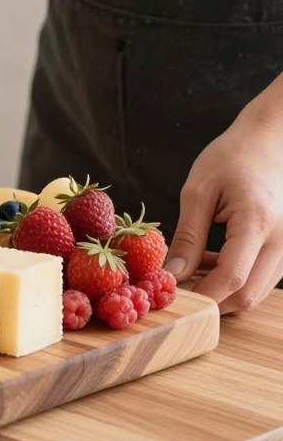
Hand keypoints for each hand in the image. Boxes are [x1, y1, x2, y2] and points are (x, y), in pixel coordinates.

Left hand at [166, 110, 282, 312]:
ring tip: (190, 270)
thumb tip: (171, 274)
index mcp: (258, 222)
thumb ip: (187, 237)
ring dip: (222, 291)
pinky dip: (236, 279)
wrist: (271, 139)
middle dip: (210, 301)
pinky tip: (209, 262)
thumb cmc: (233, 157)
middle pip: (247, 295)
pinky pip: (262, 277)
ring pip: (256, 290)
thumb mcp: (198, 191)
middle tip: (176, 289)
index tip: (169, 296)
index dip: (199, 295)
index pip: (230, 278)